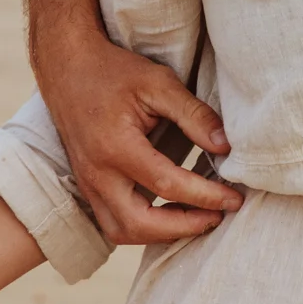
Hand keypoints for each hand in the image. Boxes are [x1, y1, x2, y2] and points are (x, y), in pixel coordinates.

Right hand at [37, 26, 242, 245]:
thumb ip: (193, 114)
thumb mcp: (158, 83)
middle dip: (184, 227)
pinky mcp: (88, 188)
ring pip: (122, 232)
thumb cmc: (115, 72)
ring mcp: (88, 185)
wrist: (68, 69)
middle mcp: (97, 175)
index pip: (166, 185)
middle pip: (140, 224)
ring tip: (199, 218)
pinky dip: (143, 228)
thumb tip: (225, 146)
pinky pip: (113, 223)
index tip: (234, 198)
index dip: (204, 196)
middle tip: (219, 216)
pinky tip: (171, 214)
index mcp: (116, 147)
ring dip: (162, 234)